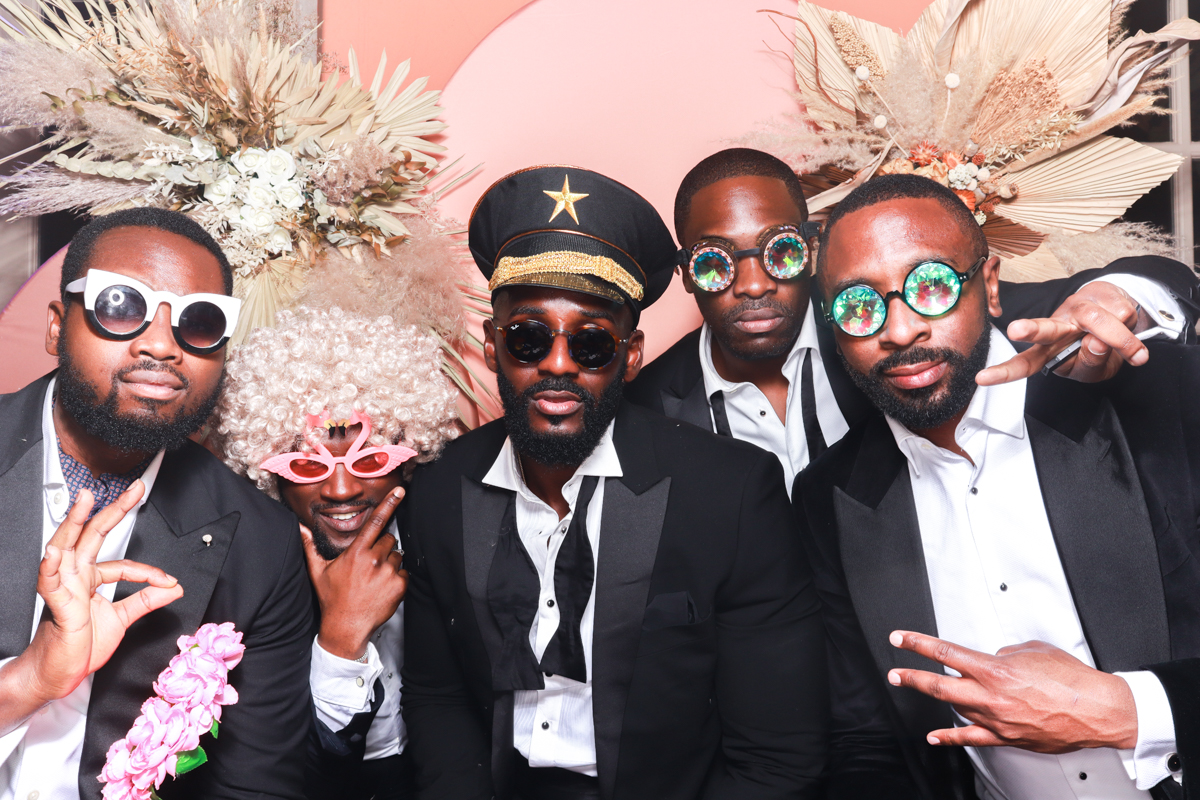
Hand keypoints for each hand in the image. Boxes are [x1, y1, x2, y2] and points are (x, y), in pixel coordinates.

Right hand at [12, 483, 183, 706]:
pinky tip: (54, 552)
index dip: (147, 571)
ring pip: (67, 548)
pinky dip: (51, 567)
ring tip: (84, 500)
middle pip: (93, 536)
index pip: (122, 564)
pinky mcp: (57, 607)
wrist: (61, 673)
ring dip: (75, 523)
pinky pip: (50, 584)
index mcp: (90, 579)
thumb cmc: (81, 646)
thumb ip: (146, 600)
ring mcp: (64, 589)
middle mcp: (76, 578)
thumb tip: (174, 587)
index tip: (168, 581)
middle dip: (114, 510)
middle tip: (134, 488)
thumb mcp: (123, 619)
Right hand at [303, 488, 406, 660]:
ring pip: (397, 555)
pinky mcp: (399, 586)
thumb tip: (299, 528)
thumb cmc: (332, 599)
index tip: (400, 491)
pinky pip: (404, 573)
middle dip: (382, 547)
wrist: (346, 626)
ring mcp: (388, 573)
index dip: (389, 503)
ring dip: (389, 563)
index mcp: (356, 552)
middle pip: (388, 539)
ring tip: (374, 578)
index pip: (376, 521)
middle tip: (370, 564)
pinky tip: (382, 588)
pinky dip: (397, 578)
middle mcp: (374, 559)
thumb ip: (310, 546)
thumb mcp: (318, 571)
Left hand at [886, 630, 1137, 752]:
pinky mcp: (1008, 737)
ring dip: (940, 698)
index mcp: (995, 670)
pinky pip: (972, 739)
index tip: (900, 639)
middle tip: (895, 673)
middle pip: (939, 686)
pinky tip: (935, 737)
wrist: (1098, 710)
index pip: (945, 653)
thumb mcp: (1032, 650)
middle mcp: (991, 696)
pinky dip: (950, 738)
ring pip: (956, 709)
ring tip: (920, 688)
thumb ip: (1004, 653)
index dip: (918, 644)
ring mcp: (997, 720)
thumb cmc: (1072, 679)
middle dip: (912, 677)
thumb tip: (993, 658)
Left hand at [978, 280, 1147, 385]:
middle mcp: (1057, 328)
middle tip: (1016, 330)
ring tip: (1135, 353)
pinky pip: (1122, 313)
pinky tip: (1126, 326)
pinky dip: (1132, 326)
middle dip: (1030, 329)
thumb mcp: (1096, 371)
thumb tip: (1097, 340)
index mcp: (1048, 351)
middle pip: (1044, 329)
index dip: (1004, 373)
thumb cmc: (1101, 352)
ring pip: (1099, 322)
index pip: (1024, 364)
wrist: (1123, 323)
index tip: (982, 378)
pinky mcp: (1098, 295)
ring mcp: (1077, 310)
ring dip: (1122, 340)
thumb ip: (1094, 361)